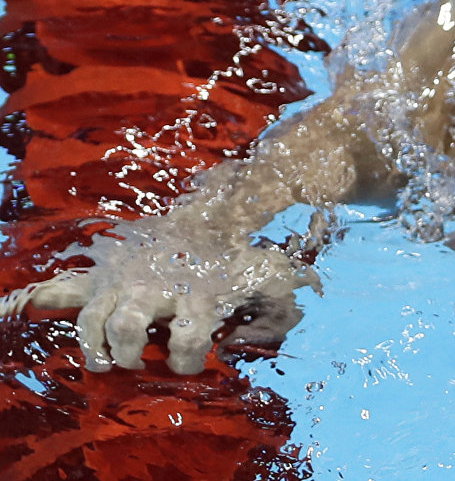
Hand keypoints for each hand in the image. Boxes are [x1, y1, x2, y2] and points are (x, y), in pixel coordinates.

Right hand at [22, 215, 320, 373]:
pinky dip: (55, 300)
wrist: (212, 212)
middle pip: (128, 326)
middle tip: (136, 361)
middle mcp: (157, 286)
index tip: (188, 364)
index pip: (188, 338)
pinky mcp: (108, 270)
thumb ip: (278, 317)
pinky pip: (72, 286)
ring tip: (104, 361)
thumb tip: (241, 345)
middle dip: (128, 352)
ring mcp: (128, 277)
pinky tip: (55, 314)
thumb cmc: (240, 258)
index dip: (187, 360)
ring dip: (94, 344)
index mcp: (199, 293)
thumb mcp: (274, 281)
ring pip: (95, 316)